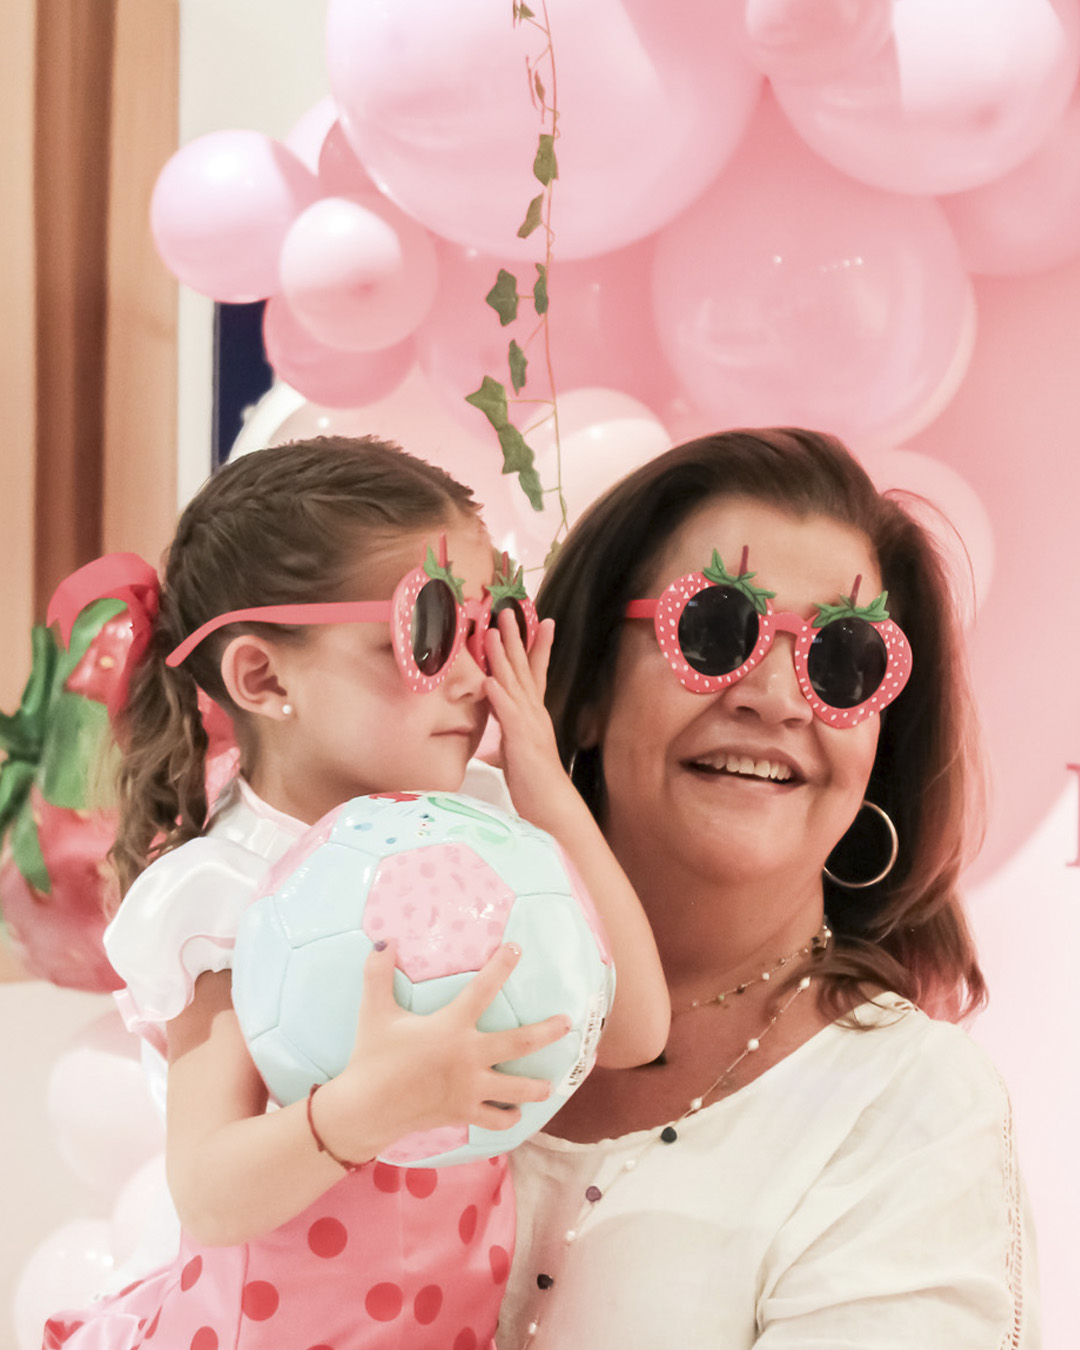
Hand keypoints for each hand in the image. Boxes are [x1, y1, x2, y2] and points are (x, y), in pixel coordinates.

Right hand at [318, 940, 568, 1161]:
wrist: (365, 1109)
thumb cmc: (372, 1057)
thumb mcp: (374, 1012)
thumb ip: (378, 975)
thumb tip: (384, 941)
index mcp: (451, 1027)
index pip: (483, 989)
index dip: (501, 966)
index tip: (516, 949)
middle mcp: (468, 1056)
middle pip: (519, 1043)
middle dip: (547, 1032)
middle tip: (567, 1024)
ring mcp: (469, 1088)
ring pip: (515, 1089)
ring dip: (536, 1087)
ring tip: (549, 1085)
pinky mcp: (463, 1112)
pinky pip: (495, 1119)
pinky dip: (508, 1118)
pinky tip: (515, 1114)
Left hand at [483, 611, 577, 832]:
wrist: (552, 807)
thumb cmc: (535, 783)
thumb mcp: (518, 751)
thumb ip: (510, 733)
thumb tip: (498, 726)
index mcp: (532, 714)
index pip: (534, 673)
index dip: (535, 646)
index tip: (538, 620)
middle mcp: (534, 713)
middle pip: (523, 669)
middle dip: (516, 638)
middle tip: (508, 610)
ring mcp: (529, 725)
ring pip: (514, 684)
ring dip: (503, 658)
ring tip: (492, 633)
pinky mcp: (523, 742)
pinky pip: (509, 715)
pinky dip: (500, 696)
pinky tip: (489, 680)